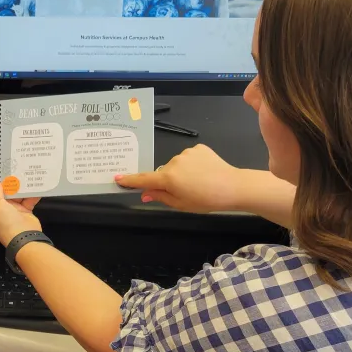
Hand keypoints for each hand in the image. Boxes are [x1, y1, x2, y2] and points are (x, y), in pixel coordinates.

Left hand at [0, 176, 41, 246]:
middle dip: (4, 181)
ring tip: (21, 172)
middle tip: (6, 167)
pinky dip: (31, 192)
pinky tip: (33, 183)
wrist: (24, 237)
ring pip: (14, 193)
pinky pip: (27, 198)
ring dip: (18, 185)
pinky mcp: (23, 210)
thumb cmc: (4, 223)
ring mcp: (11, 210)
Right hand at [115, 145, 243, 212]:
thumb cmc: (206, 200)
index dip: (130, 180)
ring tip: (198, 182)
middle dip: (168, 181)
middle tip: (184, 192)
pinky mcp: (198, 148)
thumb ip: (161, 197)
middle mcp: (174, 162)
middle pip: (163, 172)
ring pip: (176, 164)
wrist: (233, 187)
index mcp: (168, 178)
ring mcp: (187, 153)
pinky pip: (188, 157)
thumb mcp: (181, 204)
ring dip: (181, 172)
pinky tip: (203, 172)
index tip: (118, 178)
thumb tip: (145, 193)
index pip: (144, 179)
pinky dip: (192, 164)